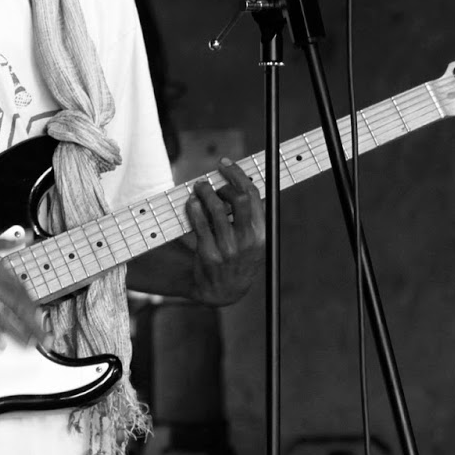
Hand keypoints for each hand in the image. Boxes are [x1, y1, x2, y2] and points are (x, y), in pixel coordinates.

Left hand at [182, 157, 265, 305]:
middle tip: (210, 180)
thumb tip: (237, 179)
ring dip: (205, 192)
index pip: (253, 195)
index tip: (225, 163)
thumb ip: (248, 215)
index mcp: (262, 233)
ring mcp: (228, 248)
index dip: (238, 175)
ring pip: (216, 208)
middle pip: (238, 198)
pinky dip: (194, 207)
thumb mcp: (252, 239)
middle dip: (223, 182)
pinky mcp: (208, 254)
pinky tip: (192, 202)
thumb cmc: (238, 256)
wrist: (224, 290)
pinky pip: (199, 223)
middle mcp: (248, 241)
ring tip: (199, 188)